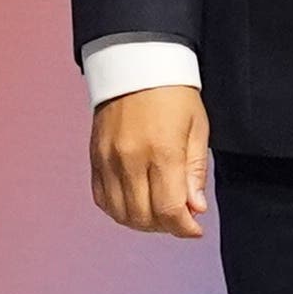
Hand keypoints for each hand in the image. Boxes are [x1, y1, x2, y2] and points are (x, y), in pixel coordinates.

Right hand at [88, 84, 211, 239]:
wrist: (136, 64)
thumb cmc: (172, 93)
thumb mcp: (197, 129)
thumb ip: (195, 172)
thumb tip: (195, 208)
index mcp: (162, 151)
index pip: (169, 209)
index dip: (184, 228)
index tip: (194, 229)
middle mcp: (131, 159)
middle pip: (144, 218)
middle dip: (165, 226)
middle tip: (179, 217)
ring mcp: (109, 159)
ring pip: (121, 213)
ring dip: (142, 222)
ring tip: (158, 210)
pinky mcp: (95, 157)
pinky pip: (102, 199)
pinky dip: (119, 209)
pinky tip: (136, 201)